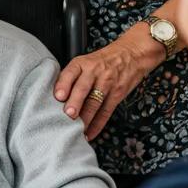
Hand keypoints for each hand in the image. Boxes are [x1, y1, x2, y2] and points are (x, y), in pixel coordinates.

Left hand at [53, 24, 161, 139]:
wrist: (131, 54)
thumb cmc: (103, 60)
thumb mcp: (86, 60)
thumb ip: (72, 75)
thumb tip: (56, 96)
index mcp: (83, 63)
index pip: (71, 72)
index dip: (64, 84)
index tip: (58, 96)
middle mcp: (95, 72)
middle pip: (83, 88)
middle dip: (75, 103)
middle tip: (68, 115)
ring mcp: (108, 84)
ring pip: (95, 103)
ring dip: (85, 118)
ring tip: (76, 129)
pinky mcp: (117, 95)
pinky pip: (106, 112)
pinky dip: (98, 125)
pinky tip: (90, 133)